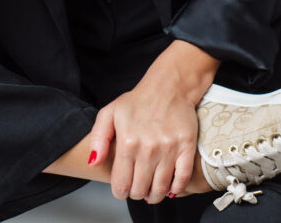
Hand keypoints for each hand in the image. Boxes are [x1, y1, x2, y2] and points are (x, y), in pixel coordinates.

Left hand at [87, 75, 205, 202]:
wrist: (169, 86)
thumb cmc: (138, 101)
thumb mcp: (110, 113)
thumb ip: (98, 138)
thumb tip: (93, 162)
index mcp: (128, 142)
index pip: (121, 185)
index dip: (120, 192)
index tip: (123, 188)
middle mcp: (148, 148)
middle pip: (140, 191)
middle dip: (136, 193)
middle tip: (137, 187)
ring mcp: (169, 148)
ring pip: (161, 189)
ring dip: (154, 195)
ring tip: (151, 191)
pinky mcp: (186, 146)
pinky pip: (182, 179)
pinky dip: (175, 188)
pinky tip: (170, 186)